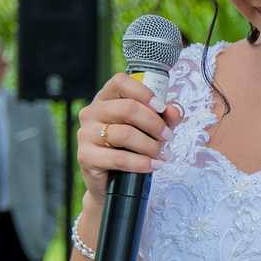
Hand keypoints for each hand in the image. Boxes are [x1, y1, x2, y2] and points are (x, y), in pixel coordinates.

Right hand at [76, 74, 182, 203]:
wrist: (113, 178)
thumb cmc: (133, 146)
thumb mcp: (153, 127)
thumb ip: (166, 116)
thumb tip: (175, 110)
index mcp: (106, 98)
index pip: (121, 82)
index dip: (144, 93)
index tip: (161, 108)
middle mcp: (92, 112)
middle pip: (127, 108)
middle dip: (154, 124)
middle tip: (168, 136)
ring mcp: (85, 134)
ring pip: (124, 134)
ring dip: (150, 145)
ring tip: (162, 153)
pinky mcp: (85, 156)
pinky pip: (118, 158)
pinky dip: (141, 162)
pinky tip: (154, 164)